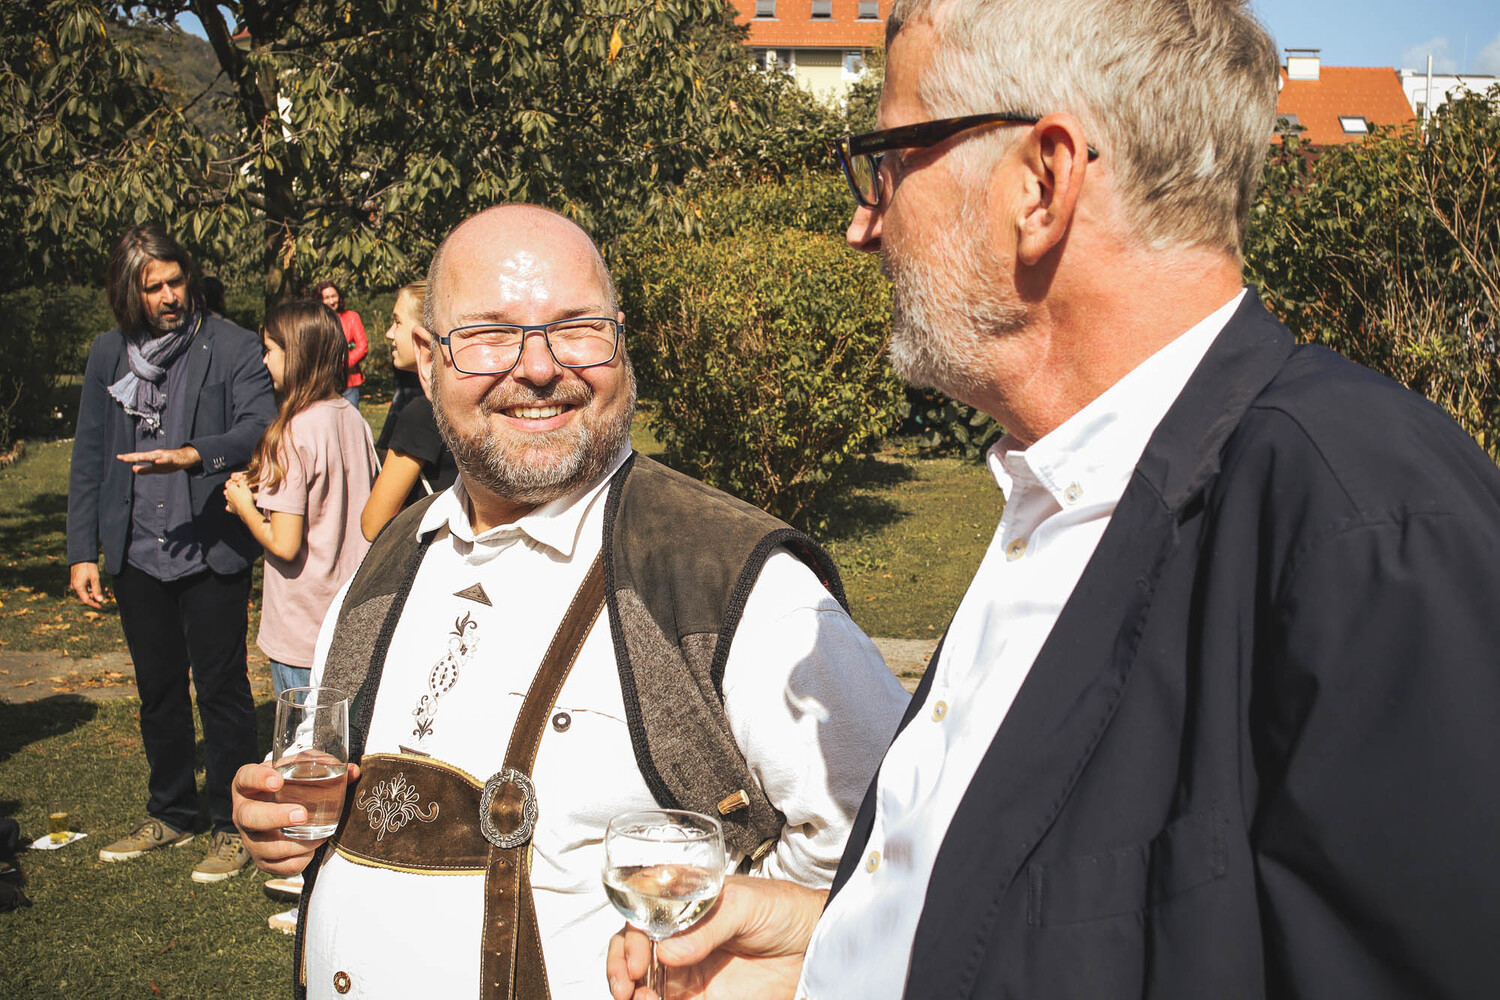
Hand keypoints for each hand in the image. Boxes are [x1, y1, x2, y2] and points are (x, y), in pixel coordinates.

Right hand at [69, 562, 104, 608]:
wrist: (82, 556)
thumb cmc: (88, 566)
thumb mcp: (95, 578)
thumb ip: (97, 590)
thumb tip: (100, 600)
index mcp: (78, 587)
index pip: (86, 600)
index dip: (94, 604)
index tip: (101, 607)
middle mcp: (75, 587)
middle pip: (86, 596)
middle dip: (96, 595)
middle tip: (106, 591)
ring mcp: (75, 583)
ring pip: (86, 591)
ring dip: (95, 590)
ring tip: (105, 587)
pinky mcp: (76, 580)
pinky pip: (84, 587)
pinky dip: (91, 587)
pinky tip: (98, 584)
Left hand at [117, 445, 201, 473]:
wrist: (186, 458)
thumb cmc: (171, 463)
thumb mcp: (157, 468)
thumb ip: (145, 469)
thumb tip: (133, 469)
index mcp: (152, 457)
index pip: (138, 457)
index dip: (129, 458)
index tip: (119, 457)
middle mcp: (156, 455)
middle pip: (143, 456)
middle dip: (133, 457)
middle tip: (122, 457)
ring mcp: (164, 456)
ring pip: (153, 456)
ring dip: (144, 457)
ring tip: (135, 459)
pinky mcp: (173, 459)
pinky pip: (166, 460)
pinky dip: (161, 460)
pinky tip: (157, 462)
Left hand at [223, 473, 257, 518]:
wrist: (246, 509)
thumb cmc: (246, 497)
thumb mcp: (245, 486)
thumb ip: (241, 481)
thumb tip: (239, 479)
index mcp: (230, 488)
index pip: (233, 483)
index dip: (238, 483)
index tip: (243, 484)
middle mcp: (227, 494)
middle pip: (230, 490)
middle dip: (235, 490)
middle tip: (243, 490)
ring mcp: (228, 502)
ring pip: (229, 498)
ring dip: (233, 497)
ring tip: (241, 497)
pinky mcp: (230, 509)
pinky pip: (228, 506)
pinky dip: (230, 506)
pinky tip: (234, 505)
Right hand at [231, 761, 360, 875]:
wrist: (282, 806)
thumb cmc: (291, 783)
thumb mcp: (301, 769)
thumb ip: (324, 765)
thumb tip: (353, 772)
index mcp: (249, 785)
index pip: (245, 778)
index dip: (258, 779)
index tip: (278, 781)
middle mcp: (244, 812)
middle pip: (249, 817)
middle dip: (275, 817)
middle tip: (302, 814)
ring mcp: (251, 838)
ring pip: (264, 847)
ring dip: (293, 844)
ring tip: (318, 837)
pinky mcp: (262, 859)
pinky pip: (276, 867)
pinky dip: (297, 861)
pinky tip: (311, 851)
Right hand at [606, 876, 825, 999]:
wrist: (816, 945)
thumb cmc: (785, 909)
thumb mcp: (746, 905)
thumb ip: (708, 926)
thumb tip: (667, 951)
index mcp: (685, 907)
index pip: (640, 918)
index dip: (628, 938)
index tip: (635, 958)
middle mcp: (680, 938)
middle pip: (632, 953)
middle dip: (619, 969)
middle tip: (627, 984)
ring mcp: (689, 971)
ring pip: (644, 985)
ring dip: (633, 993)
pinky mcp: (703, 998)